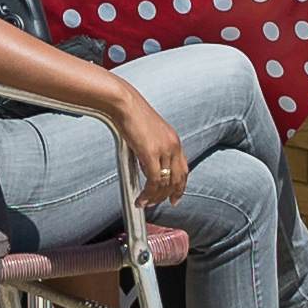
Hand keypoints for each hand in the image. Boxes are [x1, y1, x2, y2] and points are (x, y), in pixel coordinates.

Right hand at [104, 80, 185, 215]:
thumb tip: (145, 164)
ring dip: (156, 197)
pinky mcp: (151, 153)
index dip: (181, 186)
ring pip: (165, 183)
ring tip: (146, 203)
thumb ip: (151, 148)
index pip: (184, 169)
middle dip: (170, 195)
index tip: (176, 196)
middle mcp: (173, 145)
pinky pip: (153, 181)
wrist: (124, 103)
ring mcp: (164, 150)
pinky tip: (141, 198)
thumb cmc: (131, 113)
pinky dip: (148, 193)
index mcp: (174, 140)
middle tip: (162, 204)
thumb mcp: (147, 132)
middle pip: (178, 179)